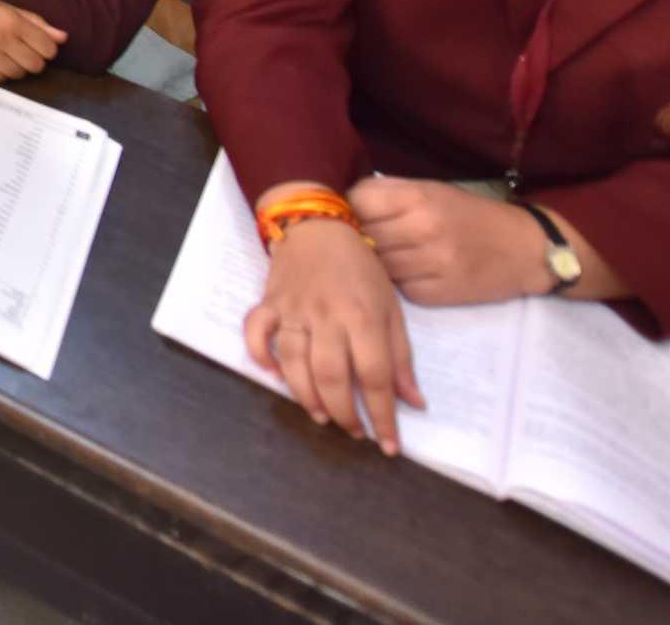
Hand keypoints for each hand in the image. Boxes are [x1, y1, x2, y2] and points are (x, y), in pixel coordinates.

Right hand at [0, 0, 65, 79]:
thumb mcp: (3, 7)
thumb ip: (34, 22)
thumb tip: (63, 37)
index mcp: (10, 20)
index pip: (47, 48)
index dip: (46, 49)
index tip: (37, 46)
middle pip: (35, 65)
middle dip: (32, 60)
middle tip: (18, 51)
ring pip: (18, 75)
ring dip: (15, 67)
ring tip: (1, 54)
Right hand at [245, 217, 419, 452]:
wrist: (317, 225)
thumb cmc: (361, 269)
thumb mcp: (391, 308)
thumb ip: (401, 357)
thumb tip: (413, 403)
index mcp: (363, 316)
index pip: (375, 376)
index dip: (384, 415)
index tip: (389, 444)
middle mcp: (327, 316)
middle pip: (331, 375)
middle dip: (344, 413)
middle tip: (355, 431)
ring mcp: (293, 309)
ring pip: (293, 361)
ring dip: (306, 396)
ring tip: (323, 416)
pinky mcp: (268, 303)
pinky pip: (256, 332)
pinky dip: (260, 356)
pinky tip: (273, 375)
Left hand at [351, 176, 554, 306]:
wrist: (526, 248)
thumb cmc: (472, 215)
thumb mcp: (433, 191)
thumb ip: (391, 196)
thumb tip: (344, 204)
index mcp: (419, 197)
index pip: (358, 203)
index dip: (352, 209)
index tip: (355, 214)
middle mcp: (423, 228)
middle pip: (365, 237)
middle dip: (361, 240)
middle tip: (367, 240)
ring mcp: (432, 263)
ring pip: (379, 267)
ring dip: (379, 264)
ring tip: (390, 257)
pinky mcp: (439, 293)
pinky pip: (401, 289)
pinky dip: (401, 284)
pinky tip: (413, 274)